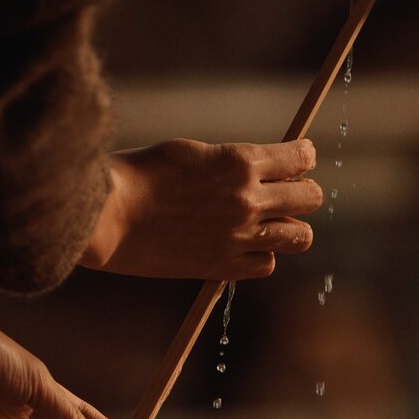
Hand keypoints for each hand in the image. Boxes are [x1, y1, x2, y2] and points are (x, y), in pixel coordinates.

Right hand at [81, 138, 321, 279]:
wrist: (108, 215)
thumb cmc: (141, 175)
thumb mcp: (193, 152)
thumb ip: (233, 163)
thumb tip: (260, 173)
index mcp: (240, 161)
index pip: (301, 158)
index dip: (303, 157)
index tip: (299, 159)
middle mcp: (248, 199)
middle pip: (311, 197)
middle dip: (303, 192)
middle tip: (286, 194)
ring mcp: (239, 236)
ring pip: (300, 237)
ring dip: (291, 228)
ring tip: (272, 225)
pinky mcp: (223, 267)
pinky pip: (266, 265)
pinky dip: (261, 256)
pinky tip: (243, 247)